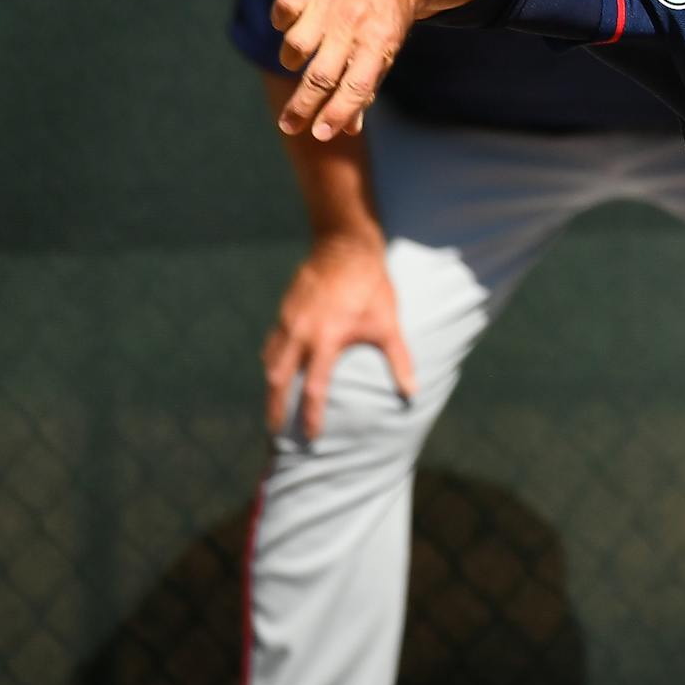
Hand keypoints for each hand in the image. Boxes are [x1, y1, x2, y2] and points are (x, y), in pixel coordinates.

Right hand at [262, 235, 418, 439]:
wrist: (346, 247)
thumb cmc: (371, 286)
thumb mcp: (388, 324)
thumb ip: (399, 361)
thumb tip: (413, 392)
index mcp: (326, 340)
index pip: (314, 389)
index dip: (311, 416)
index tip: (312, 437)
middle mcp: (301, 333)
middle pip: (278, 379)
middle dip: (275, 406)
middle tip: (275, 429)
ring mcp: (289, 319)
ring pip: (270, 360)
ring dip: (271, 384)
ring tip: (274, 402)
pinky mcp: (285, 308)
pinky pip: (272, 340)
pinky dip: (272, 358)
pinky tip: (276, 367)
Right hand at [271, 0, 418, 141]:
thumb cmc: (381, 26)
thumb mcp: (383, 57)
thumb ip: (364, 92)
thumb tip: (347, 130)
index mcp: (379, 43)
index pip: (357, 85)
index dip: (337, 113)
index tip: (318, 135)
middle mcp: (353, 22)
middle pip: (322, 74)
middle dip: (302, 106)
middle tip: (288, 125)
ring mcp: (330, 2)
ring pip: (297, 44)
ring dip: (291, 62)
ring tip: (298, 62)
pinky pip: (282, 10)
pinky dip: (282, 23)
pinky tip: (292, 26)